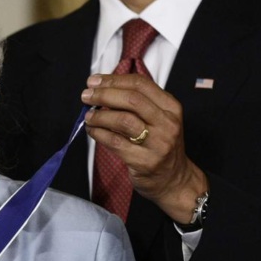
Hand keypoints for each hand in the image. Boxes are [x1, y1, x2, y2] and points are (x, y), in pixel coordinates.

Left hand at [82, 73, 207, 223]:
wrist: (175, 180)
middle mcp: (167, 124)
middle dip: (104, 94)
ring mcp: (158, 144)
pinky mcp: (144, 162)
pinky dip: (99, 133)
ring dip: (99, 115)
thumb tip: (102, 87)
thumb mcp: (159, 119)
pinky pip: (115, 142)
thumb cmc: (161, 144)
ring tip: (88, 115)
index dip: (114, 80)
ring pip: (123, 120)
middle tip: (86, 96)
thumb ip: (138, 103)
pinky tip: (92, 130)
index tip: (94, 81)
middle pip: (131, 100)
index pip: (140, 84)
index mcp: (171, 108)